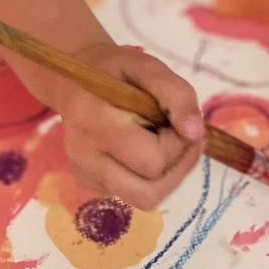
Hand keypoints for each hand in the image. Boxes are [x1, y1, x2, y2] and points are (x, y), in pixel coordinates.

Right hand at [34, 43, 204, 209]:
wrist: (73, 78)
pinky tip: (146, 149)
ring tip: (170, 146)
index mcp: (96, 121)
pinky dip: (150, 177)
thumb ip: (177, 95)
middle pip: (148, 192)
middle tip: (182, 138)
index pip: (152, 160)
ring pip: (142, 199)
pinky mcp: (88, 182)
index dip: (177, 144)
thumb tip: (195, 133)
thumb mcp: (149, 68)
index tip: (177, 120)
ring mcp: (84, 173)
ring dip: (168, 177)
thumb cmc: (115, 70)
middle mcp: (85, 156)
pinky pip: (131, 193)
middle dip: (177, 168)